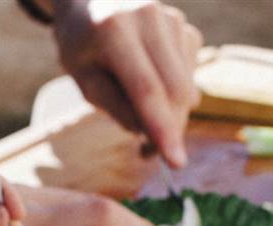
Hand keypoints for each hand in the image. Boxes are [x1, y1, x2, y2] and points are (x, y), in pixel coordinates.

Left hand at [51, 0, 202, 167]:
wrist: (91, 0)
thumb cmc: (82, 46)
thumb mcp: (84, 80)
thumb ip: (115, 106)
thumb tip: (150, 132)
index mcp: (114, 30)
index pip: (146, 89)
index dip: (162, 130)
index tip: (176, 164)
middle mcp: (148, 16)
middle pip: (174, 91)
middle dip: (170, 130)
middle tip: (149, 154)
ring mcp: (171, 18)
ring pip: (186, 87)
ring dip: (171, 115)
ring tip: (142, 118)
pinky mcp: (184, 26)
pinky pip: (190, 75)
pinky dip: (175, 94)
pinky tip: (152, 88)